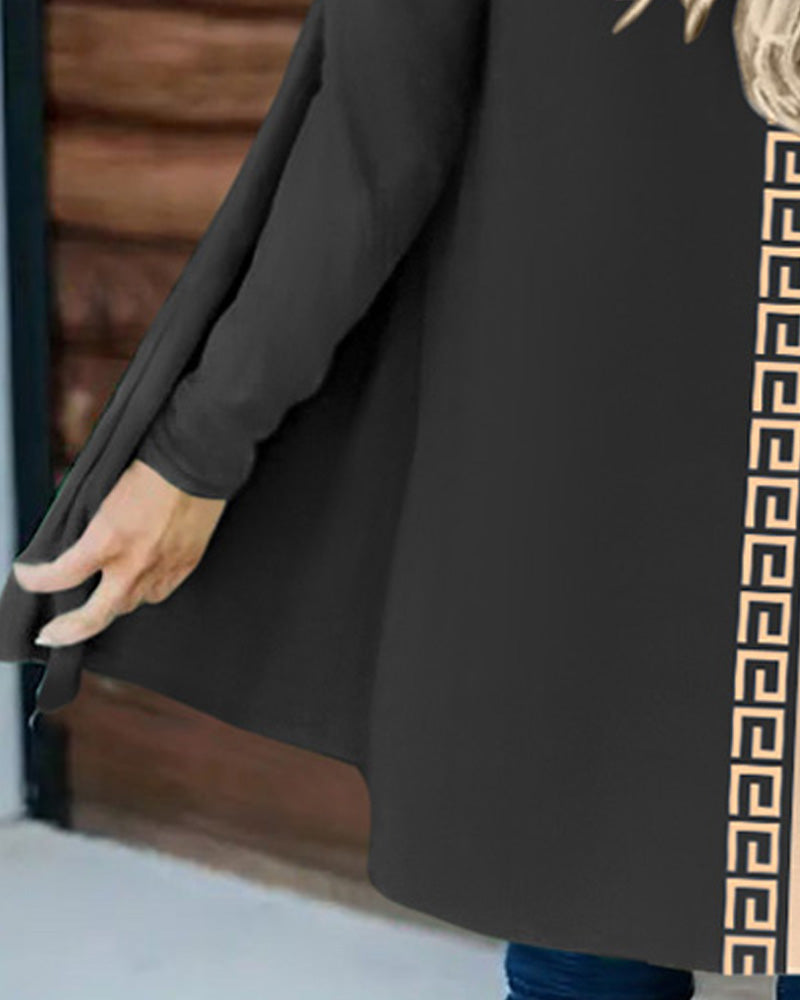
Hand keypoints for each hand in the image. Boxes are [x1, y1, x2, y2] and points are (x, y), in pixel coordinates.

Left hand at [12, 458, 226, 647]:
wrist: (196, 463)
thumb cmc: (150, 471)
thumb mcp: (103, 497)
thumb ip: (90, 531)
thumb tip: (76, 551)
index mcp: (107, 540)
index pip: (60, 576)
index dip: (35, 579)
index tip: (25, 574)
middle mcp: (134, 564)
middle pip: (94, 616)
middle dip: (67, 630)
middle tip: (49, 635)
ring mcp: (161, 570)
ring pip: (128, 605)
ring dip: (109, 604)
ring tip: (99, 599)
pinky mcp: (184, 567)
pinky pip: (158, 592)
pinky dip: (143, 591)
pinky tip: (136, 583)